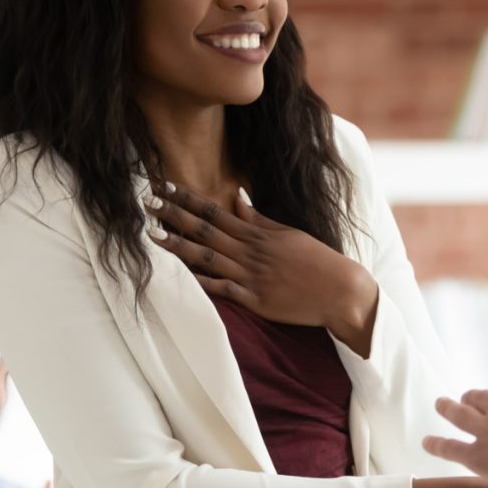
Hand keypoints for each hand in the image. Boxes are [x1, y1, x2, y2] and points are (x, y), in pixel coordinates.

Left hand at [147, 185, 377, 354]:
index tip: (165, 187)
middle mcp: (250, 252)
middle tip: (146, 202)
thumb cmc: (316, 260)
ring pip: (207, 258)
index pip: (215, 212)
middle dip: (174, 215)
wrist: (340, 290)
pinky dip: (201, 283)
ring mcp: (251, 277)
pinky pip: (222, 290)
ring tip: (152, 235)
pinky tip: (179, 276)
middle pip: (204, 230)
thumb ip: (258, 219)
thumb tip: (236, 197)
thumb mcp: (287, 233)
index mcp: (257, 234)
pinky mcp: (255, 300)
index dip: (187, 199)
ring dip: (178, 246)